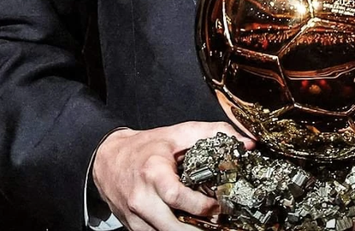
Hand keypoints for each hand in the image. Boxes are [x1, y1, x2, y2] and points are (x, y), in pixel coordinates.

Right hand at [92, 121, 254, 230]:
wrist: (108, 160)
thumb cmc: (146, 147)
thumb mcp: (179, 133)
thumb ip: (213, 134)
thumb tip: (246, 143)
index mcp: (153, 173)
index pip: (178, 198)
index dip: (202, 206)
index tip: (220, 206)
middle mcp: (142, 199)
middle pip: (173, 227)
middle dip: (199, 230)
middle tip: (220, 225)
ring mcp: (136, 217)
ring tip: (209, 227)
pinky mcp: (133, 228)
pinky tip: (190, 228)